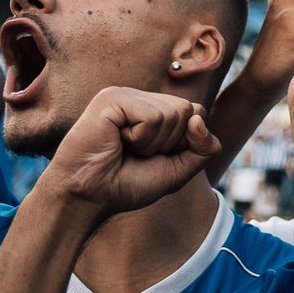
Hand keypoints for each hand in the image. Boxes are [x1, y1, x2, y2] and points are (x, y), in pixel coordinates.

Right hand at [40, 87, 218, 214]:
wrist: (89, 198)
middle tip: (137, 153)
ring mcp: (125, 95)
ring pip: (174, 113)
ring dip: (153, 143)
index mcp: (154, 109)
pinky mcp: (112, 98)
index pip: (197, 112)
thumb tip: (198, 119)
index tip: (156, 156)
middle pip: (189, 110)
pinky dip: (141, 138)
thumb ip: (204, 148)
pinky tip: (117, 141)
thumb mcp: (179, 169)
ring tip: (125, 148)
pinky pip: (153, 117)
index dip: (186, 142)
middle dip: (170, 143)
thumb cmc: (128, 184)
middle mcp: (141, 98)